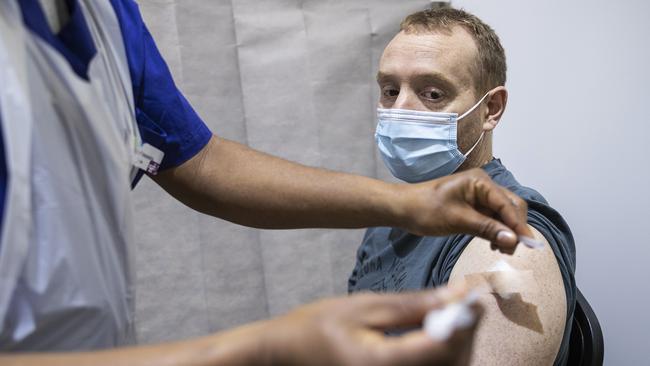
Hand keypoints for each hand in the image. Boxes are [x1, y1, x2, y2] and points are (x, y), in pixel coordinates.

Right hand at [259, 287, 480, 365]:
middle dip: (467, 332)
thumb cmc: (315, 327)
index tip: (476, 294)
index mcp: (382, 365)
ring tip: (455, 314)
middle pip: (453, 363)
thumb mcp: (363, 307)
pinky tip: (438, 333)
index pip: (443, 346)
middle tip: (468, 301)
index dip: (467, 319)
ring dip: (459, 344)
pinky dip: (443, 355)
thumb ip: (413, 305)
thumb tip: (457, 294)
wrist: (285, 355)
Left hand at [396, 168, 531, 252]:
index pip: (508, 204)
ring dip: (507, 231)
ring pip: (504, 213)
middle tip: (512, 251)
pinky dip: (497, 230)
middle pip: (511, 206)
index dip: (519, 225)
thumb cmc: (426, 210)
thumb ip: (487, 228)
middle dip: (515, 228)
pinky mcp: (474, 205)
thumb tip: (513, 240)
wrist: (404, 208)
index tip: (528, 245)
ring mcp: (479, 195)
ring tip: (502, 250)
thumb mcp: (458, 220)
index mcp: (480, 182)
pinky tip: (494, 244)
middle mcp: (483, 185)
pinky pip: (493, 217)